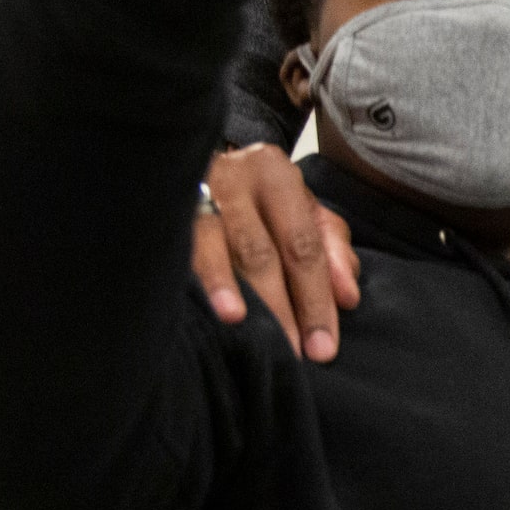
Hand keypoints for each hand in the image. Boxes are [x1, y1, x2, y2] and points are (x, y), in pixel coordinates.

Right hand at [193, 145, 359, 360]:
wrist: (186, 156)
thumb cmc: (257, 198)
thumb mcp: (303, 211)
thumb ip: (333, 251)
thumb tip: (348, 298)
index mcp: (277, 176)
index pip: (304, 246)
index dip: (316, 300)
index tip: (323, 347)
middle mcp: (235, 177)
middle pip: (262, 250)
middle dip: (279, 307)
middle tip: (290, 354)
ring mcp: (192, 190)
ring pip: (215, 246)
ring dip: (229, 289)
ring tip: (241, 326)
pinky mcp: (161, 206)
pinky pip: (176, 245)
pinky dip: (191, 275)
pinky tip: (197, 307)